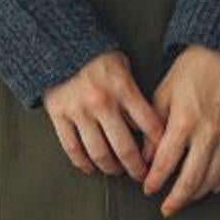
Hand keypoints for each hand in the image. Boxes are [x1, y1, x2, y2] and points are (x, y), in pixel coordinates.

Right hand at [44, 50, 164, 183]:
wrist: (59, 44)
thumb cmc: (96, 57)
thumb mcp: (124, 69)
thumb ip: (134, 97)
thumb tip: (147, 130)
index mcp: (123, 88)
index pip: (149, 126)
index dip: (158, 148)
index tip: (160, 159)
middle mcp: (102, 102)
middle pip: (125, 148)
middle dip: (136, 168)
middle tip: (140, 176)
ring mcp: (79, 111)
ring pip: (99, 153)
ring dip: (111, 168)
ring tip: (116, 171)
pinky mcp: (59, 115)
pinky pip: (73, 148)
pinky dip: (83, 163)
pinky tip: (91, 168)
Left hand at [141, 45, 219, 216]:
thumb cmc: (190, 71)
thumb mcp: (162, 95)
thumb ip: (152, 129)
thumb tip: (146, 158)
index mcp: (184, 122)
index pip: (166, 163)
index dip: (155, 181)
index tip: (147, 189)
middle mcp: (208, 132)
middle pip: (191, 178)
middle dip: (176, 198)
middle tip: (167, 208)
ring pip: (214, 177)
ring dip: (197, 193)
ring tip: (186, 198)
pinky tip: (213, 187)